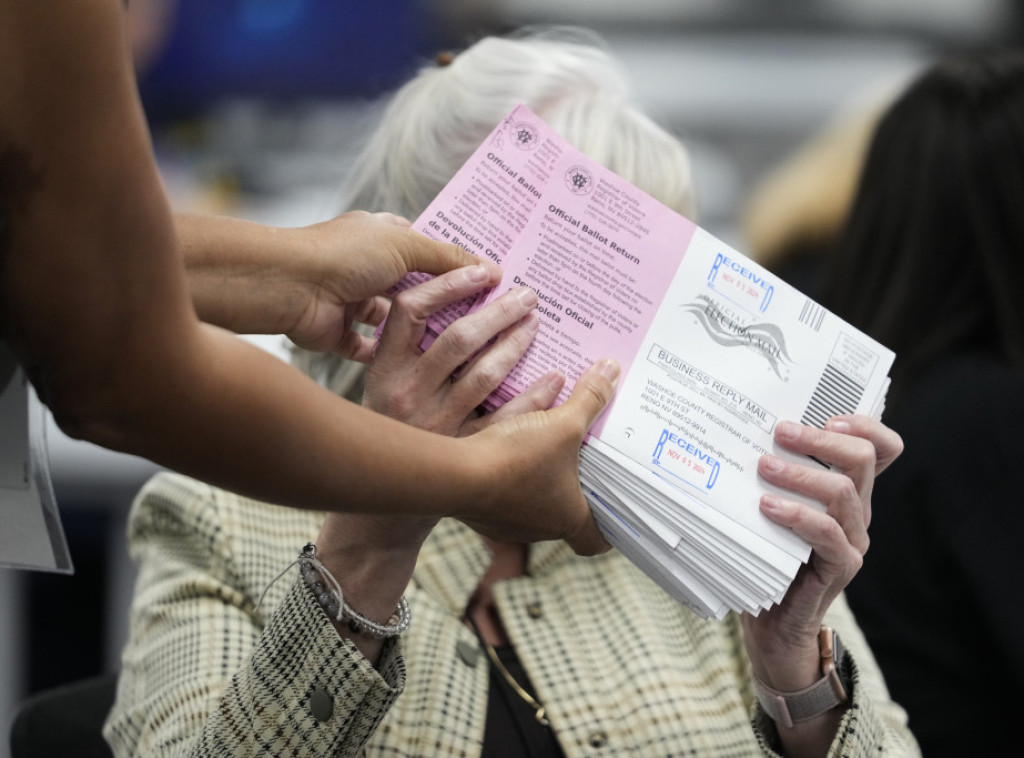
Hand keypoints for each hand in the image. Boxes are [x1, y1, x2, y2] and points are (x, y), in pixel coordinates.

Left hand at [281, 211, 478, 360]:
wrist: (288, 286)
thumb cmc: (344, 254)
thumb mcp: (405, 245)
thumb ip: (448, 257)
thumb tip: (492, 269)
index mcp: (380, 237)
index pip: (424, 247)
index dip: (453, 261)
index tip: (487, 279)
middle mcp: (366, 267)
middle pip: (413, 286)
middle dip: (441, 299)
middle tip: (482, 315)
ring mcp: (352, 301)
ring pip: (394, 321)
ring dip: (416, 331)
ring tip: (457, 345)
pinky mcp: (340, 333)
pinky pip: (369, 350)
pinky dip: (387, 358)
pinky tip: (417, 366)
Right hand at [365, 263, 567, 436]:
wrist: (383, 483)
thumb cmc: (388, 422)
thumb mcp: (382, 380)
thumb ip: (407, 345)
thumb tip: (447, 293)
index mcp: (386, 368)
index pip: (410, 311)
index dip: (446, 285)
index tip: (480, 272)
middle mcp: (409, 393)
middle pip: (459, 339)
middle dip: (498, 313)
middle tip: (526, 296)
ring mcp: (436, 424)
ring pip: (484, 376)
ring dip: (516, 345)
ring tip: (535, 325)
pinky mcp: (461, 451)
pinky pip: (506, 418)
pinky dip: (533, 397)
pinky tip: (553, 379)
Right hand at [455, 357, 619, 555]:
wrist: (455, 475)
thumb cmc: (517, 459)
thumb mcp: (563, 423)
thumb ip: (590, 398)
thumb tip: (612, 370)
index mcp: (570, 518)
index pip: (599, 540)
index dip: (611, 525)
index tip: (615, 505)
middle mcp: (542, 530)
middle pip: (568, 517)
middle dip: (576, 491)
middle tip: (584, 465)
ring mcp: (510, 526)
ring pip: (534, 507)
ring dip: (541, 483)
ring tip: (546, 452)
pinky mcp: (484, 515)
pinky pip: (505, 500)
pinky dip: (511, 481)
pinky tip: (508, 456)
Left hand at [741, 415, 903, 689]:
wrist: (771, 622)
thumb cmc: (765, 555)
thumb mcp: (769, 505)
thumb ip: (771, 474)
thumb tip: (738, 427)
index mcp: (847, 490)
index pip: (880, 448)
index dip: (865, 424)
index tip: (826, 414)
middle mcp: (857, 512)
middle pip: (863, 458)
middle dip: (821, 439)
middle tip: (780, 432)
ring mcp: (853, 540)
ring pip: (844, 491)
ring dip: (801, 473)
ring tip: (763, 466)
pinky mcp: (841, 567)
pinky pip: (828, 532)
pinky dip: (797, 514)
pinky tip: (767, 506)